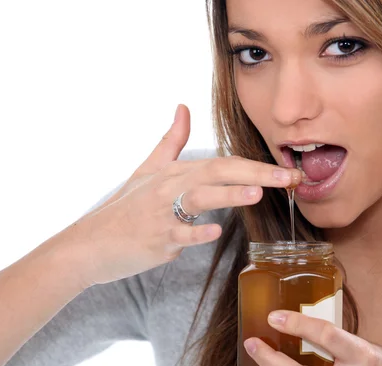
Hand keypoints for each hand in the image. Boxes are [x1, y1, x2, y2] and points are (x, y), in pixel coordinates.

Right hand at [70, 104, 300, 286]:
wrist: (91, 243)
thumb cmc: (124, 208)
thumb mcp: (146, 169)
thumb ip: (170, 140)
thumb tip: (184, 106)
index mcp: (172, 172)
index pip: (219, 162)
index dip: (254, 164)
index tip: (285, 169)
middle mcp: (169, 189)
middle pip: (215, 174)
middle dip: (256, 174)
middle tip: (290, 177)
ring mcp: (162, 216)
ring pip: (199, 200)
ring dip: (228, 194)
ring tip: (257, 192)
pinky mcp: (155, 241)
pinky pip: (178, 237)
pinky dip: (195, 234)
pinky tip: (214, 233)